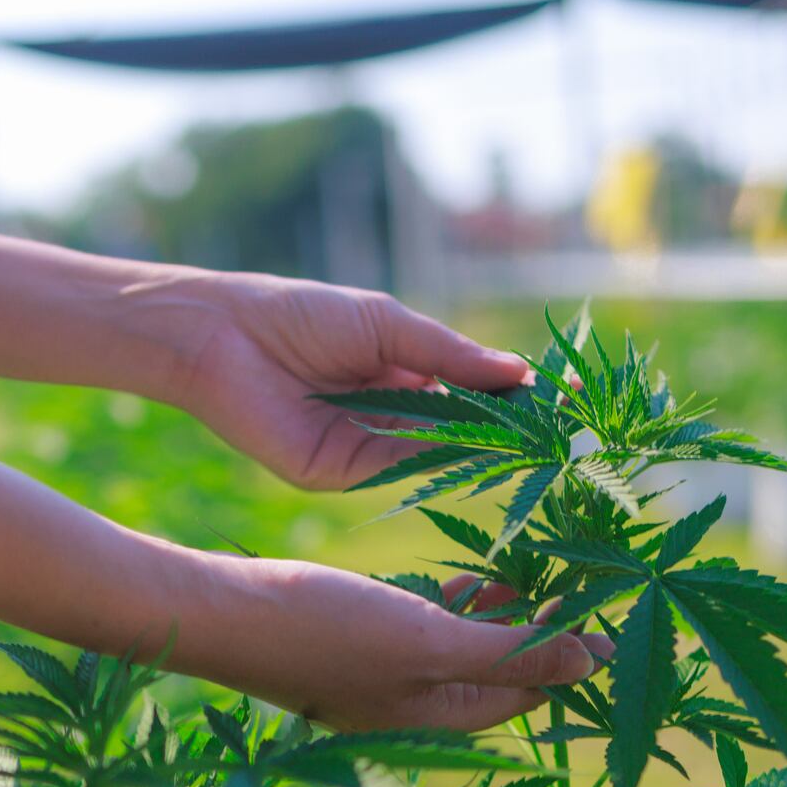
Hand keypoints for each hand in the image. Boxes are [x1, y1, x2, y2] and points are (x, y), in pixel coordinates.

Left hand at [166, 273, 531, 490]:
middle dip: (506, 429)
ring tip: (530, 435)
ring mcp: (365, 449)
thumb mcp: (387, 325)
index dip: (513, 397)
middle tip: (559, 428)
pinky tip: (470, 444)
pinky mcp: (338, 472)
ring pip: (434, 453)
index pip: (469, 394)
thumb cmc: (301, 314)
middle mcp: (388, 417)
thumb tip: (519, 372)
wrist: (224, 335)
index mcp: (401, 376)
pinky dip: (432, 457)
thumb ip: (450, 354)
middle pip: (459, 431)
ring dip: (479, 447)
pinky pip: (395, 468)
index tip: (562, 397)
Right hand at [170, 553, 612, 732]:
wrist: (223, 614)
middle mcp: (413, 708)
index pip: (528, 694)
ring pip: (463, 651)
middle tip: (582, 583)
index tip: (609, 613)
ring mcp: (381, 678)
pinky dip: (456, 607)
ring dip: (502, 617)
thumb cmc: (327, 631)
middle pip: (499, 676)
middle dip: (542, 635)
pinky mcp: (355, 644)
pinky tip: (472, 577)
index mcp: (437, 720)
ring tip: (539, 573)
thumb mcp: (430, 642)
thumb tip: (594, 662)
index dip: (572, 657)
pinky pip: (425, 632)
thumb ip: (511, 653)